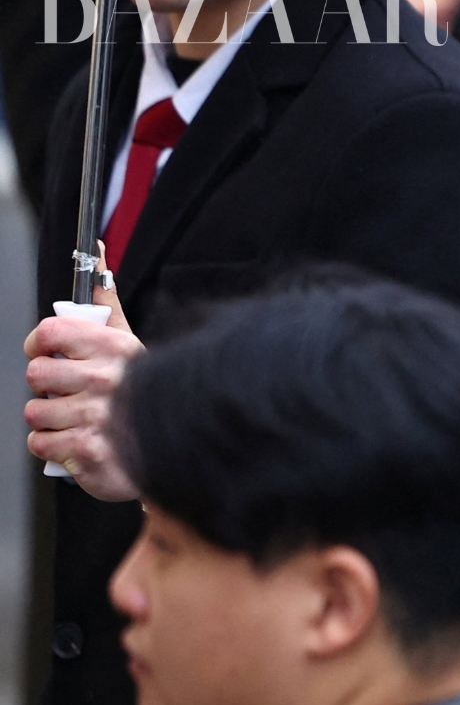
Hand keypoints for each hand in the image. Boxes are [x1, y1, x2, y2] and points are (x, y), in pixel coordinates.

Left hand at [24, 243, 143, 500]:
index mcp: (114, 349)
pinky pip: (39, 443)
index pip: (50, 331)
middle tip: (72, 395)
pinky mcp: (87, 451)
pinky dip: (54, 448)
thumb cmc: (150, 397)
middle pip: (36, 374)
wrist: (179, 450)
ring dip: (51, 421)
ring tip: (78, 422)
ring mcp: (96, 417)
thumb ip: (106, 303)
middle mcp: (106, 380)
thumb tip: (97, 253)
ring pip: (35, 412)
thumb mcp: (131, 345)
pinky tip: (78, 443)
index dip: (39, 344)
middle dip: (48, 388)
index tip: (47, 353)